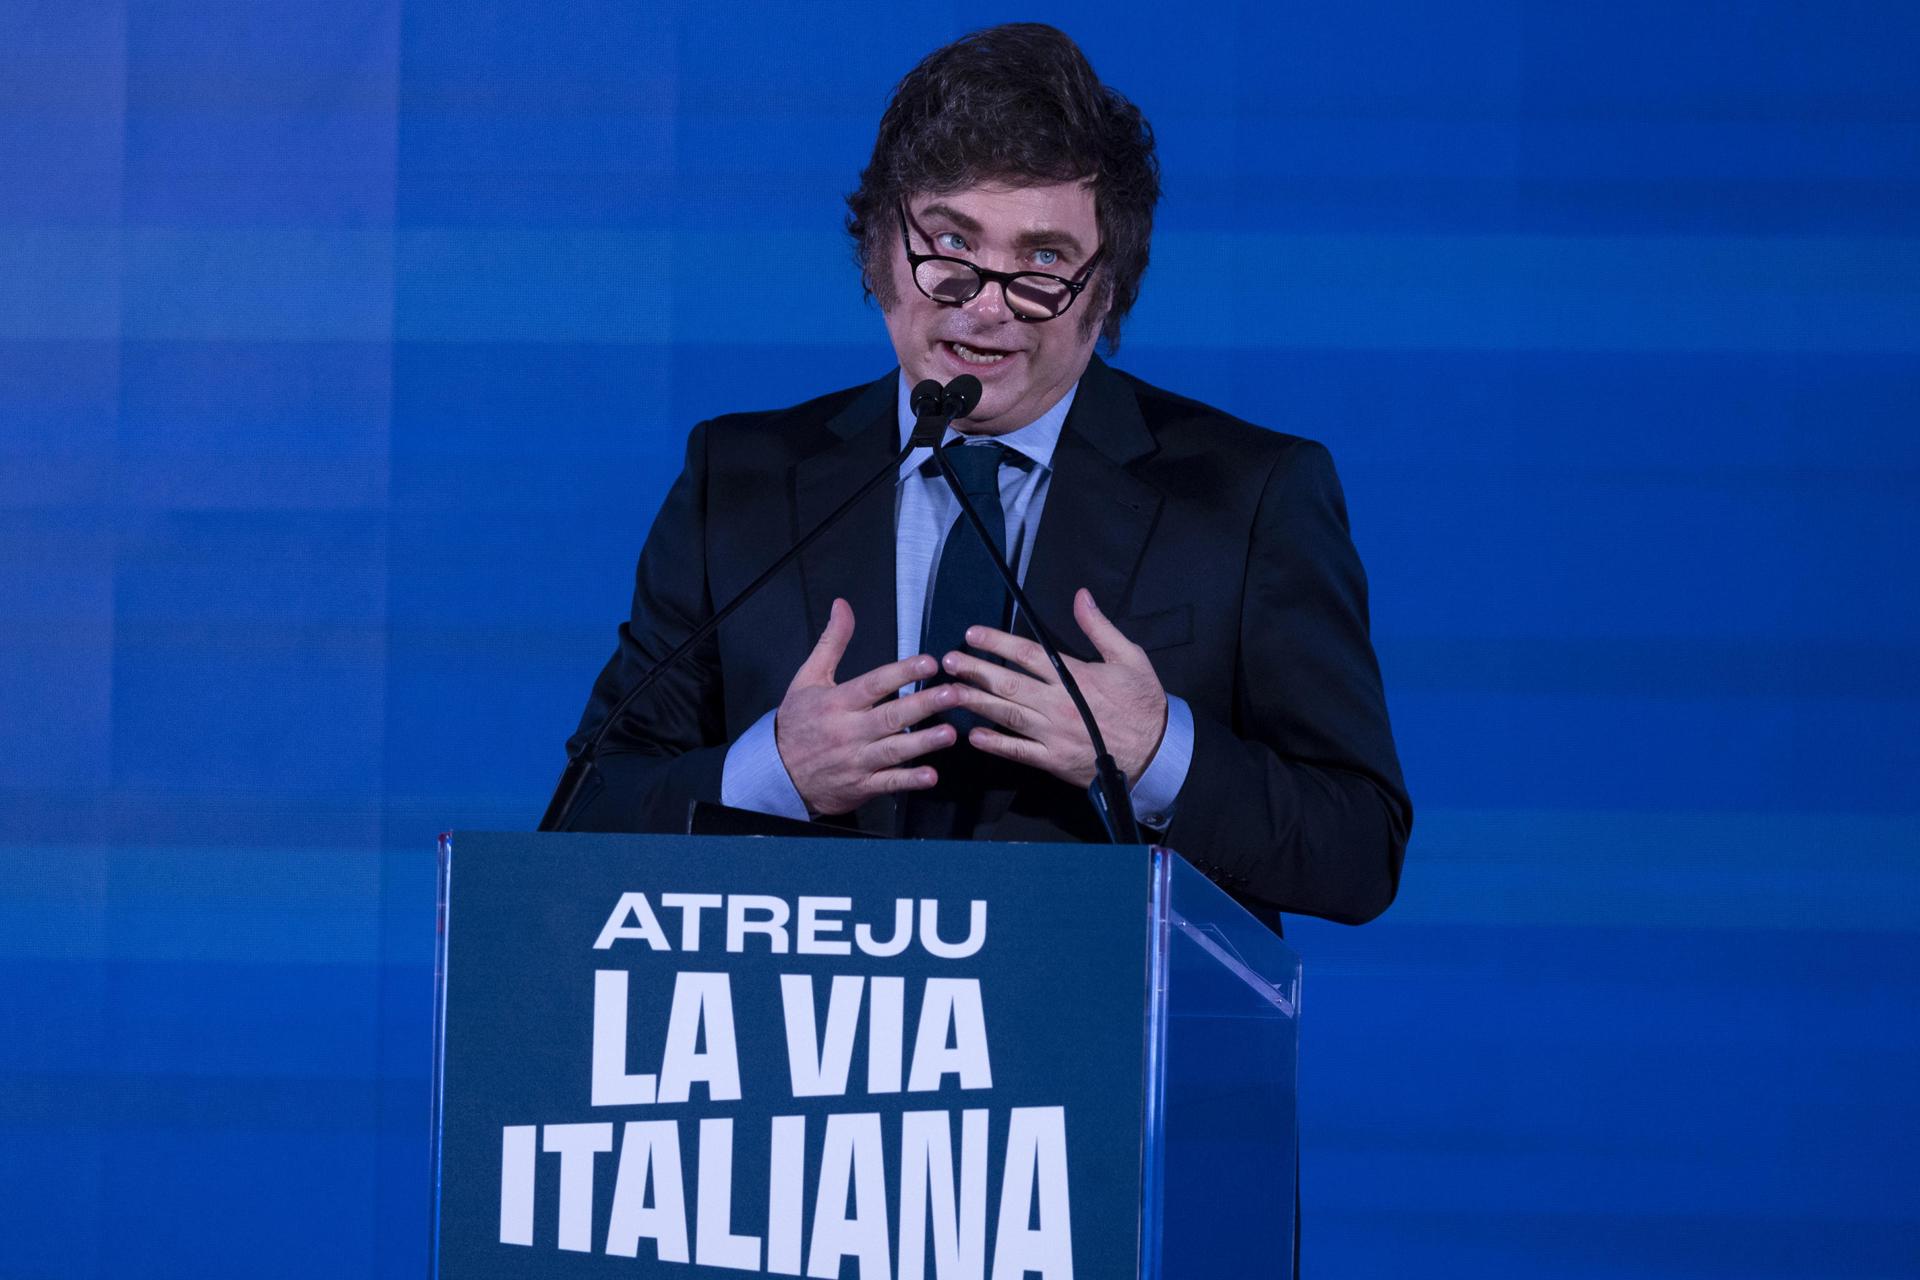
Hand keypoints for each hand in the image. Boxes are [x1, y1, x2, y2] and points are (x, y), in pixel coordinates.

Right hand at [775, 598, 959, 815]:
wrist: (777, 771)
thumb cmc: (797, 721)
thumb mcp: (808, 677)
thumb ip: (832, 642)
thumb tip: (842, 606)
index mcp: (838, 702)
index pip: (874, 683)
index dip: (903, 672)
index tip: (929, 663)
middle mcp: (848, 730)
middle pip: (890, 716)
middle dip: (924, 705)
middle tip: (953, 694)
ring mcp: (855, 759)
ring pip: (893, 750)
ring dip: (923, 742)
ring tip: (949, 732)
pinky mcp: (860, 785)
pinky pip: (887, 783)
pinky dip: (909, 780)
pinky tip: (930, 775)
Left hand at [942, 588, 1167, 788]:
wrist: (1157, 752)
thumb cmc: (1143, 703)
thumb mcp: (1130, 657)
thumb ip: (1099, 627)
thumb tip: (1081, 597)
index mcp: (1075, 676)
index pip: (1027, 654)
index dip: (996, 642)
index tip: (972, 634)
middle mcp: (1059, 703)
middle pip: (1008, 684)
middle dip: (974, 670)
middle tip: (948, 661)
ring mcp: (1054, 734)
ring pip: (1006, 715)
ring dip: (975, 702)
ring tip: (949, 692)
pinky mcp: (1054, 760)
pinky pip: (1018, 752)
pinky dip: (995, 744)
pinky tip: (973, 735)